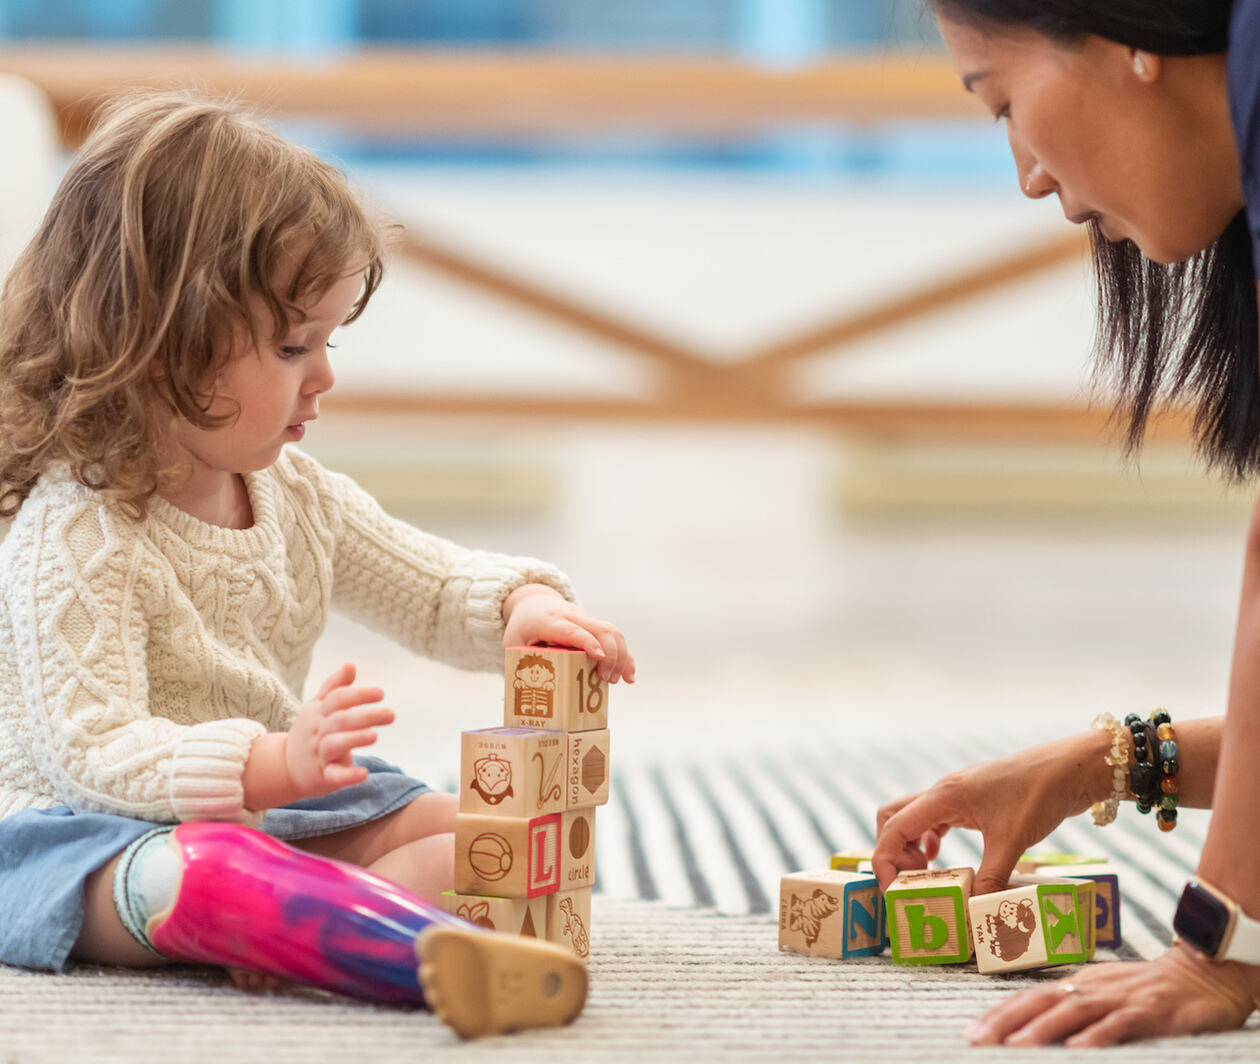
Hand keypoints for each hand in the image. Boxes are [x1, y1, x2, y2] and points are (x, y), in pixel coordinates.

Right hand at [284, 662, 394, 798]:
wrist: (283, 767)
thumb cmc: (309, 732)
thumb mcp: (316, 707)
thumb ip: (334, 687)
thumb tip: (351, 664)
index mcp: (318, 712)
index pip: (337, 699)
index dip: (358, 694)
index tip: (381, 694)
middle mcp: (318, 731)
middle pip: (340, 720)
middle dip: (366, 716)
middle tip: (391, 715)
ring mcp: (319, 754)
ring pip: (334, 744)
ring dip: (354, 739)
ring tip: (375, 736)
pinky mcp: (322, 777)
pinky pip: (334, 775)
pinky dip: (348, 775)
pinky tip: (363, 774)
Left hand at [501, 584, 635, 682]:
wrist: (533, 603)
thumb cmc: (523, 627)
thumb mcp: (514, 644)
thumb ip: (519, 664)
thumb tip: (522, 696)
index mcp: (549, 621)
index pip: (572, 630)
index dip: (587, 642)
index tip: (598, 658)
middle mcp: (572, 617)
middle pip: (600, 629)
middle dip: (610, 654)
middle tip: (606, 679)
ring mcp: (586, 619)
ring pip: (612, 631)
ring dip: (620, 656)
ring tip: (617, 680)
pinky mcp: (595, 626)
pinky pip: (615, 637)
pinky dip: (625, 656)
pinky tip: (629, 676)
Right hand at [872, 730, 1106, 893]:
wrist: (1070, 768)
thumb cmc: (1039, 793)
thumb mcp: (1014, 840)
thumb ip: (991, 877)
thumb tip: (974, 911)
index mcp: (944, 796)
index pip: (894, 826)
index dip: (885, 860)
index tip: (893, 890)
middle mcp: (943, 793)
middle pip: (894, 818)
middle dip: (893, 851)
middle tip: (910, 881)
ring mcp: (957, 795)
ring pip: (914, 819)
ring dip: (910, 846)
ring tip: (925, 875)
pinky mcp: (972, 801)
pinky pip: (936, 820)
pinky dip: (929, 840)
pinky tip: (941, 859)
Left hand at [967, 942, 1257, 1045]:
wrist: (1203, 974)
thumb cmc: (1147, 991)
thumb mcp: (1106, 995)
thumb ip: (1074, 1008)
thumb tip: (1034, 1029)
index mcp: (1078, 983)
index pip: (1030, 997)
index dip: (1000, 1014)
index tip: (973, 1033)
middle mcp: (1092, 986)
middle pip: (1041, 1001)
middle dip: (1007, 1021)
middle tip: (979, 1041)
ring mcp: (1120, 997)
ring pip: (1074, 1011)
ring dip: (1043, 1029)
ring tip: (1017, 1047)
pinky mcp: (1150, 1011)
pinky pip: (1120, 1024)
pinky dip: (1098, 1036)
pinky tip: (1079, 1049)